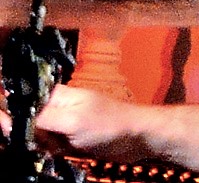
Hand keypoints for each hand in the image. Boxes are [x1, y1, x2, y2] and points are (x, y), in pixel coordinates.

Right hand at [34, 85, 153, 162]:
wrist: (137, 137)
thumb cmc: (111, 123)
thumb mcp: (71, 120)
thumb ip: (41, 120)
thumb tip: (13, 120)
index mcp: (57, 95)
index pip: (25, 105)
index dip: (23, 121)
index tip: (32, 131)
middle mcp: (58, 107)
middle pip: (29, 124)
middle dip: (40, 137)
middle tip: (59, 137)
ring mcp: (64, 123)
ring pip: (40, 139)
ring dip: (50, 146)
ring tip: (69, 143)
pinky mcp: (70, 137)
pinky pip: (52, 148)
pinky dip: (58, 152)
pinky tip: (72, 149)